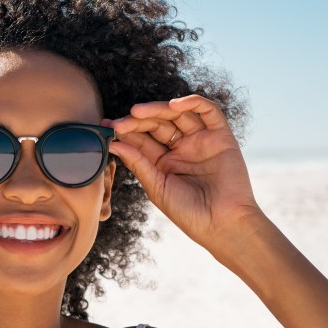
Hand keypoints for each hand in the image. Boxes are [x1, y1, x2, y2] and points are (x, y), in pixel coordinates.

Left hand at [103, 95, 264, 253]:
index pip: (142, 139)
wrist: (222, 224)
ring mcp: (201, 140)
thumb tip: (113, 144)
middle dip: (137, 121)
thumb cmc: (188, 213)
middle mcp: (181, 148)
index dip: (125, 131)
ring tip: (137, 111)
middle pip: (157, 124)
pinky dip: (193, 102)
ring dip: (158, 109)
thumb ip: (138, 163)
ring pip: (178, 114)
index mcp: (163, 162)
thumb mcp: (157, 187)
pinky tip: (174, 105)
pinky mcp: (221, 136)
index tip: (105, 127)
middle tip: (119, 122)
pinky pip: (209, 111)